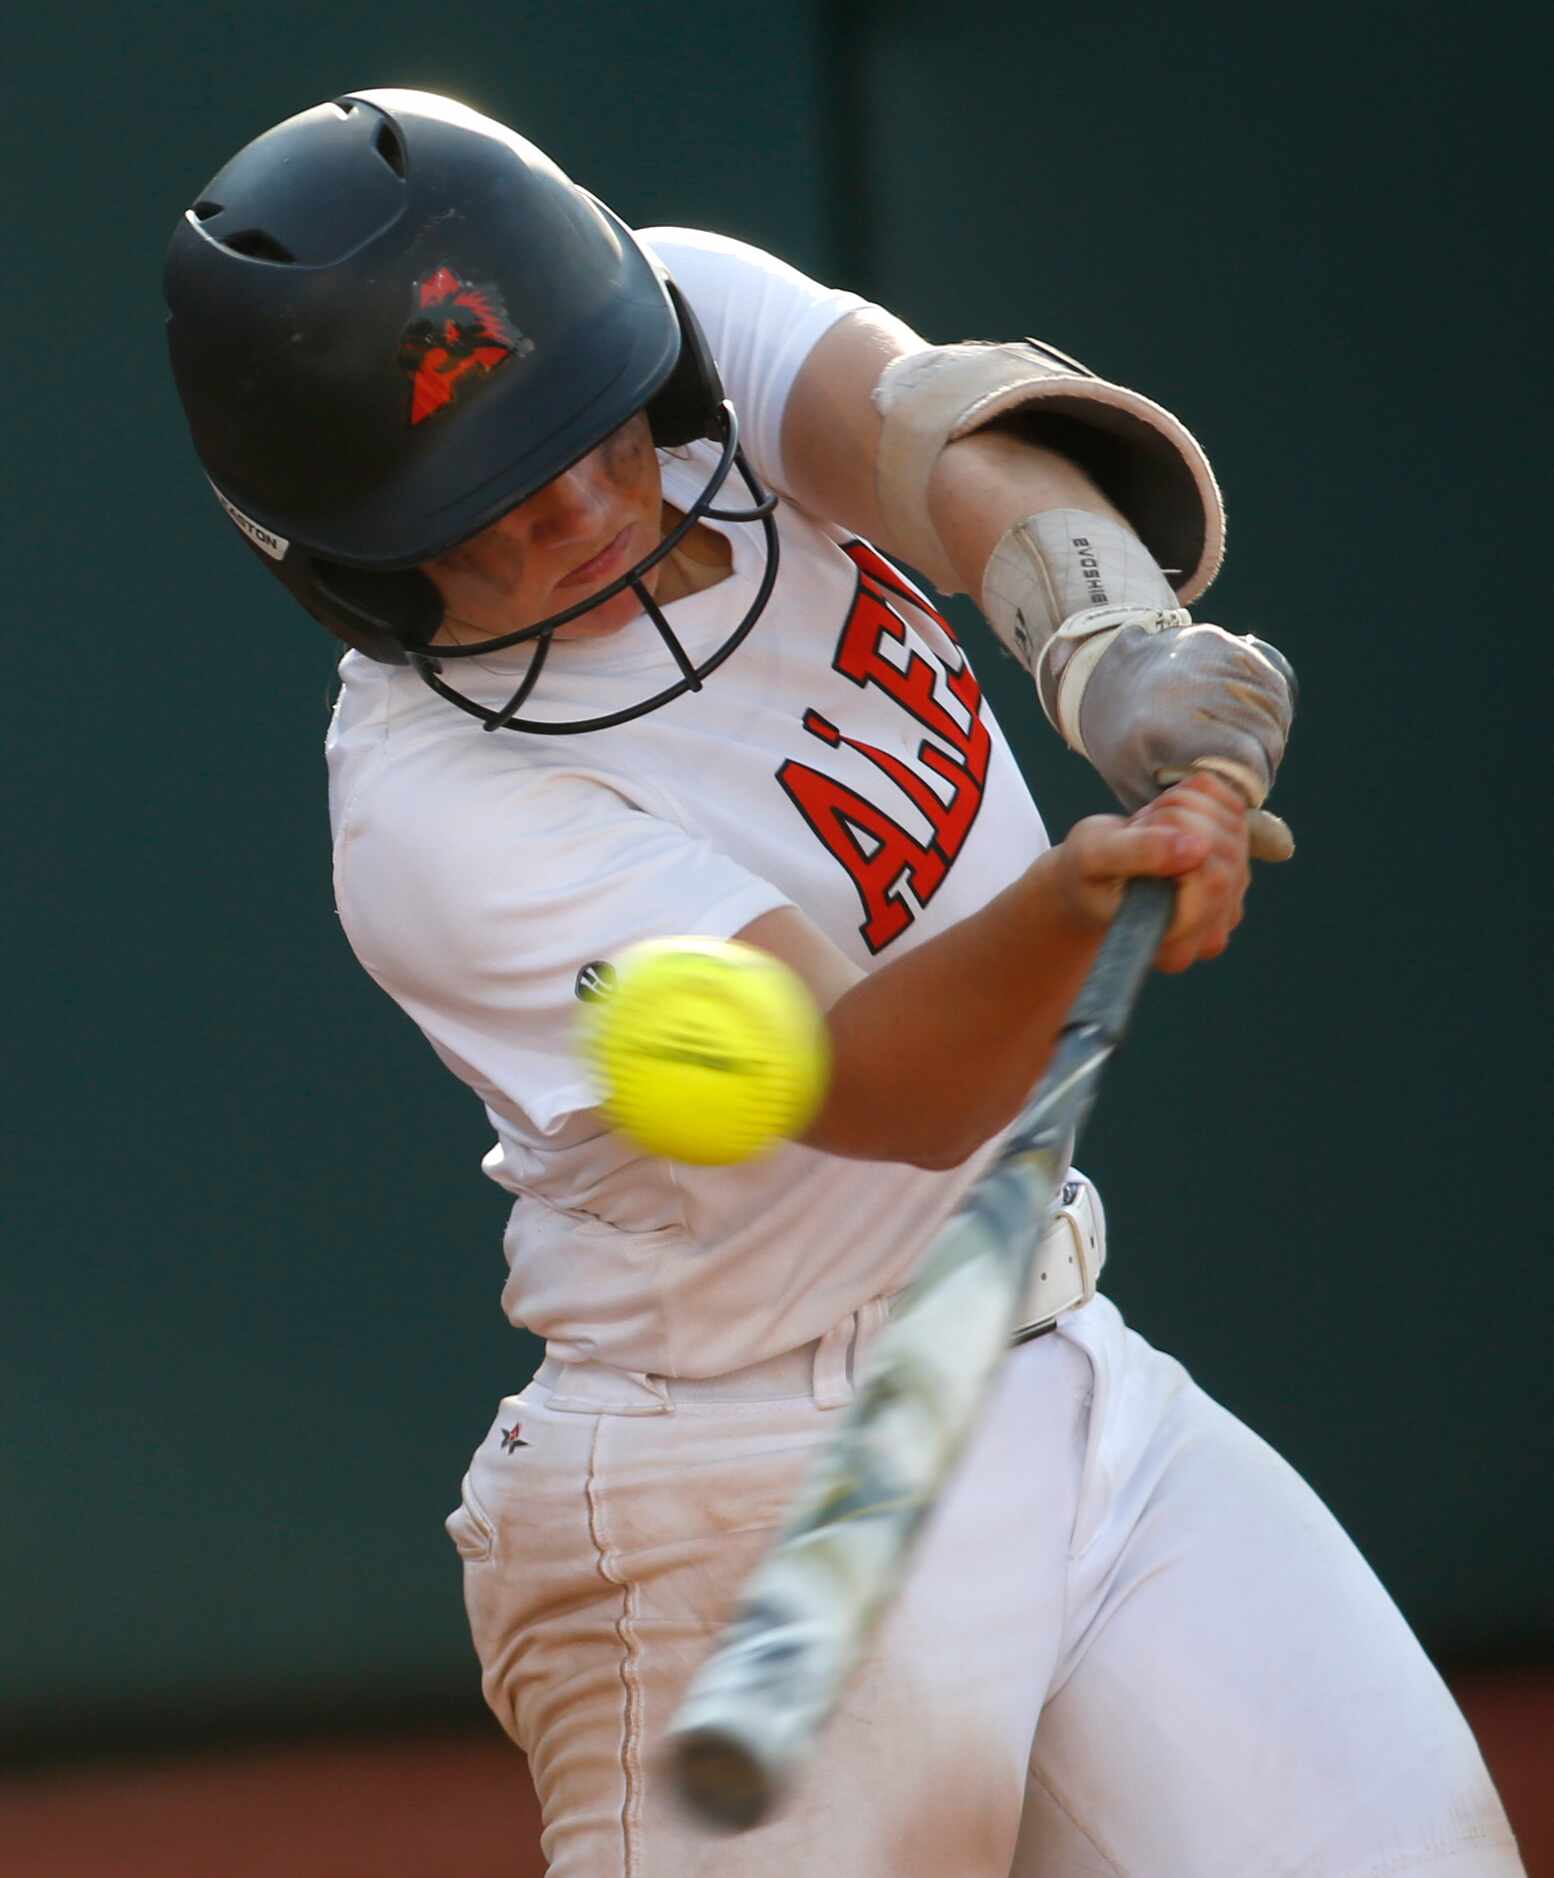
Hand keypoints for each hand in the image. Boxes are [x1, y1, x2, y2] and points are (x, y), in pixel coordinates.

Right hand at [1051, 772, 1250, 972]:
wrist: (1092, 878)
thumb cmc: (1085, 876)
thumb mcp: (1092, 859)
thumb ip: (1138, 853)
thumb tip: (1197, 848)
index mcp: (1175, 945)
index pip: (1211, 879)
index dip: (1177, 839)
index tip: (1138, 834)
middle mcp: (1212, 930)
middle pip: (1225, 849)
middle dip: (1178, 818)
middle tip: (1137, 829)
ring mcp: (1232, 898)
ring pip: (1232, 823)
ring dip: (1184, 806)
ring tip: (1148, 827)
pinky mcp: (1239, 863)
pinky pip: (1234, 808)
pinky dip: (1200, 794)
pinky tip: (1169, 816)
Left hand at [1077, 622, 1296, 859]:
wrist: (1104, 675)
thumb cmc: (1126, 747)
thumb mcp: (1153, 794)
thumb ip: (1213, 821)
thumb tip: (1286, 850)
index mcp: (1166, 728)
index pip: (1246, 763)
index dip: (1251, 787)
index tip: (1234, 795)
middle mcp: (1189, 687)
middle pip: (1266, 737)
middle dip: (1262, 765)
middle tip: (1238, 775)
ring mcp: (1207, 657)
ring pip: (1274, 709)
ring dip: (1268, 736)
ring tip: (1239, 749)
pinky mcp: (1221, 641)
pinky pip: (1271, 681)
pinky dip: (1270, 707)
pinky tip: (1246, 721)